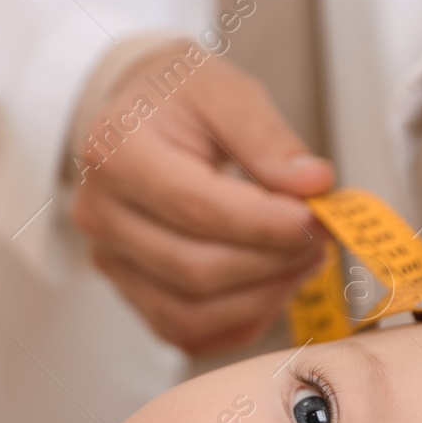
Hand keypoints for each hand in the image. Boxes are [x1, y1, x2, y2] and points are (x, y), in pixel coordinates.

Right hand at [71, 47, 333, 355]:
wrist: (133, 120)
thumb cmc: (178, 100)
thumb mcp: (224, 90)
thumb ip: (268, 137)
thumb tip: (314, 186)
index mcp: (117, 152)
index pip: (198, 208)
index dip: (265, 223)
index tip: (317, 217)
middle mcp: (101, 214)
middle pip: (195, 269)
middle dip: (271, 262)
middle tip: (320, 239)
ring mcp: (110, 260)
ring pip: (189, 313)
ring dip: (261, 298)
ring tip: (303, 261)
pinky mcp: (129, 291)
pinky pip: (186, 332)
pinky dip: (239, 321)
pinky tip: (274, 287)